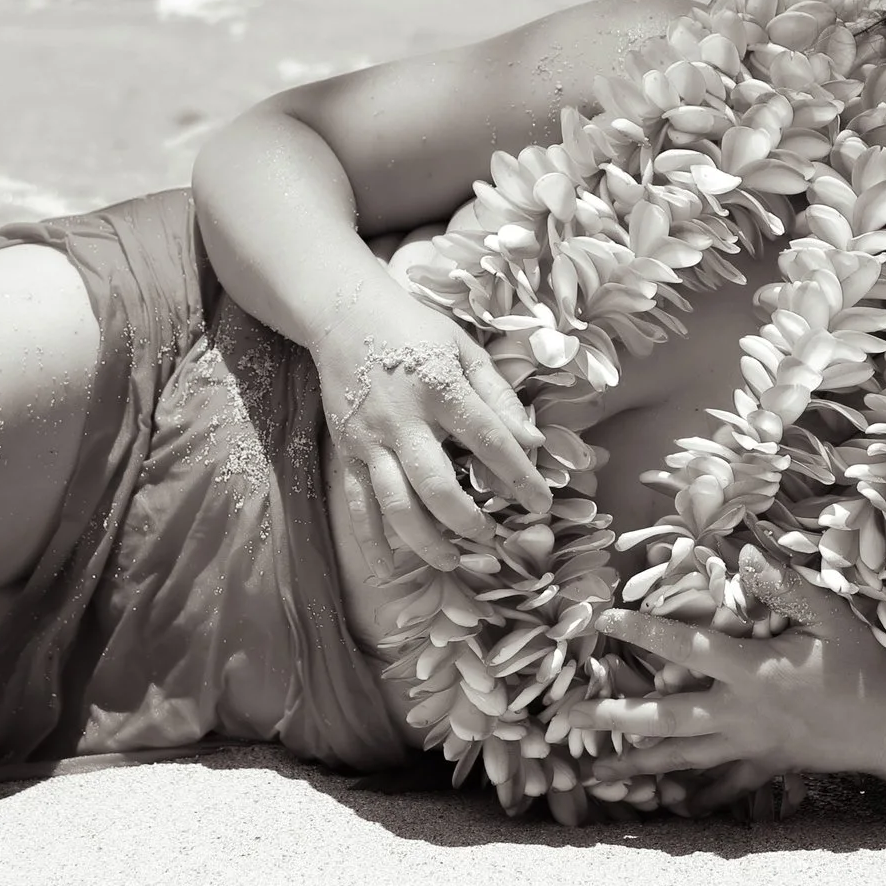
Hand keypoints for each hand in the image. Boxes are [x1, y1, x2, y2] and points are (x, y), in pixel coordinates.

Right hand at [316, 282, 553, 572]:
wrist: (344, 315)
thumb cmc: (415, 330)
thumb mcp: (464, 350)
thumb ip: (498, 396)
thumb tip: (533, 440)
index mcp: (440, 387)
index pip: (487, 438)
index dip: (517, 474)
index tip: (541, 502)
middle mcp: (403, 418)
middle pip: (435, 483)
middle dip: (466, 520)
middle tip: (492, 538)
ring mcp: (370, 439)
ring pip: (395, 502)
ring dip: (424, 539)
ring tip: (452, 559)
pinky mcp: (348, 451)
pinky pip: (358, 504)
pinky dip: (372, 541)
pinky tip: (387, 570)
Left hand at [564, 545, 885, 812]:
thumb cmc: (860, 665)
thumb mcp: (829, 617)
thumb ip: (785, 587)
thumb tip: (746, 554)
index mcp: (752, 671)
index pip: (686, 645)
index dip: (643, 630)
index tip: (603, 619)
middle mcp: (741, 713)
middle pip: (666, 718)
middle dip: (614, 718)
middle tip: (568, 719)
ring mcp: (749, 745)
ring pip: (682, 758)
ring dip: (636, 763)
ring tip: (592, 772)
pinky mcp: (763, 766)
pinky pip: (720, 787)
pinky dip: (691, 796)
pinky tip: (662, 807)